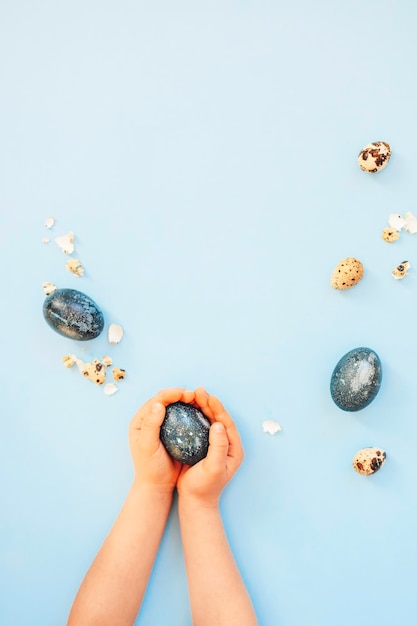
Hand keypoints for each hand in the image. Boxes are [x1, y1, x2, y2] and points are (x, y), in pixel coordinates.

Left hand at [129, 387, 195, 493]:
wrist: (157, 485)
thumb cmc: (149, 468)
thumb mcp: (147, 446)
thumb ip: (151, 424)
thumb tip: (158, 404)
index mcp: (141, 420)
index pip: (157, 400)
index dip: (172, 394)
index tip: (187, 394)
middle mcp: (150, 419)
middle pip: (166, 400)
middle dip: (181, 394)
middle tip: (196, 395)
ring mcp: (162, 425)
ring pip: (176, 407)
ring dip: (188, 402)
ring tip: (200, 401)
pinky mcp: (173, 432)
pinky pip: (183, 418)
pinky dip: (192, 413)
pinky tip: (201, 413)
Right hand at [177, 388, 243, 506]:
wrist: (195, 502)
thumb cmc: (205, 487)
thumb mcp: (214, 467)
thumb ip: (219, 446)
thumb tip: (218, 425)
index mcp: (234, 448)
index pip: (227, 423)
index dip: (219, 408)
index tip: (210, 396)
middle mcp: (227, 445)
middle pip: (219, 419)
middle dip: (210, 404)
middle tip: (199, 390)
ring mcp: (215, 445)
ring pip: (210, 420)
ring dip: (202, 407)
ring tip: (193, 395)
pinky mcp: (204, 447)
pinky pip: (200, 426)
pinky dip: (195, 416)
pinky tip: (186, 409)